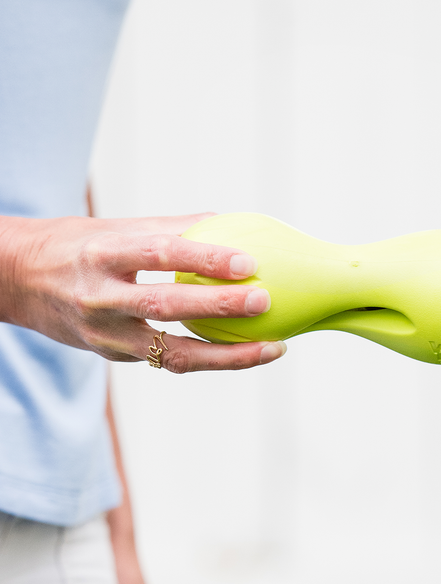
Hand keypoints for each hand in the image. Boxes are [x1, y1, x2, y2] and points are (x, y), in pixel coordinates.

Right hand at [0, 212, 285, 371]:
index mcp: (101, 254)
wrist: (13, 281)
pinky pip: (171, 361)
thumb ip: (169, 228)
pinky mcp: (114, 356)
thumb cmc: (76, 247)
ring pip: (175, 352)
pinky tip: (247, 353)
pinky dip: (211, 359)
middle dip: (220, 307)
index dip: (204, 259)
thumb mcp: (113, 228)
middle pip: (167, 306)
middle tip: (265, 301)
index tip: (247, 262)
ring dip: (229, 354)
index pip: (158, 254)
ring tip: (273, 348)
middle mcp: (100, 297)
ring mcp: (106, 334)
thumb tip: (228, 223)